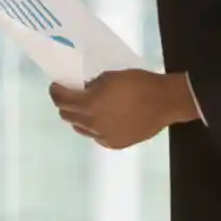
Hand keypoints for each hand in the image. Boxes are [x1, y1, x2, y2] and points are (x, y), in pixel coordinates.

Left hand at [50, 70, 198, 149]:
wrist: (165, 101)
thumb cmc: (137, 83)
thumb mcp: (108, 77)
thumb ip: (90, 85)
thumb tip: (81, 89)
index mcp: (89, 104)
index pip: (61, 100)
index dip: (55, 92)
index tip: (56, 86)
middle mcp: (92, 124)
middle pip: (67, 115)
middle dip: (64, 104)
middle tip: (70, 95)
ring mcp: (103, 136)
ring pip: (80, 128)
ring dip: (78, 117)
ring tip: (86, 108)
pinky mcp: (115, 144)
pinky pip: (96, 136)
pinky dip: (94, 127)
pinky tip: (102, 119)